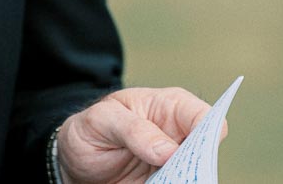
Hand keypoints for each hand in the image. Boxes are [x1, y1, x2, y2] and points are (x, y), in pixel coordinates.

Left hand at [56, 87, 225, 183]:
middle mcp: (179, 135)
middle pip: (205, 152)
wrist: (76, 158)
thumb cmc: (93, 127)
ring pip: (194, 176)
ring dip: (182, 180)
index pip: (205, 117)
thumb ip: (133, 129)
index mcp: (171, 107)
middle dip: (196, 167)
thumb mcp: (102, 119)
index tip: (184, 154)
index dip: (206, 135)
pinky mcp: (165, 182)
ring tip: (155, 180)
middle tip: (171, 175)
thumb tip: (168, 150)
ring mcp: (173, 162)